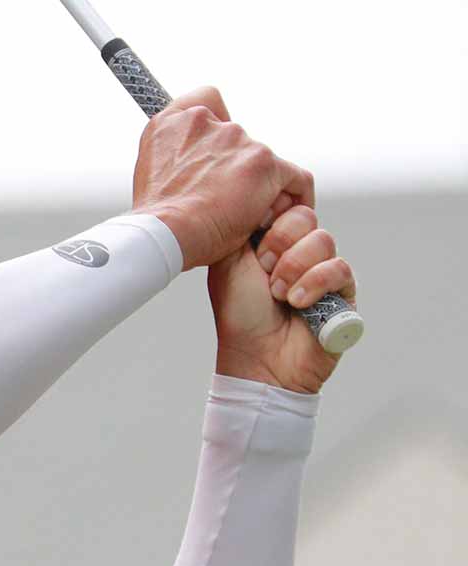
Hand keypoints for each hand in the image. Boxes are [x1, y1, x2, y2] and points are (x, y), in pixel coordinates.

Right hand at [128, 87, 313, 270]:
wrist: (163, 235)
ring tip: (242, 220)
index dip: (217, 123)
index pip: (207, 100)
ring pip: (264, 164)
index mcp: (172, 124)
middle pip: (240, 141)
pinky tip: (282, 217)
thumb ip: (174, 160)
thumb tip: (192, 173)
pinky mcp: (264, 162)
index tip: (216, 149)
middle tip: (224, 204)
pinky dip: (294, 197)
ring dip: (258, 189)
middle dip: (236, 171)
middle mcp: (205, 123)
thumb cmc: (157, 221)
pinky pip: (295, 179)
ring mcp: (237, 139)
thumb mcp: (149, 178)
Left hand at [208, 203, 355, 394]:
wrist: (256, 359)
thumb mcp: (229, 264)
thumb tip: (255, 199)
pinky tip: (297, 303)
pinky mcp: (344, 291)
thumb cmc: (240, 315)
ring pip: (323, 240)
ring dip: (293, 269)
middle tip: (264, 273)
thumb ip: (242, 228)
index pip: (283, 205)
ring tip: (278, 295)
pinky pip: (340, 268)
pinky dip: (314, 284)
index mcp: (273, 242)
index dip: (269, 222)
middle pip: (305, 216)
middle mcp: (300, 251)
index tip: (253, 249)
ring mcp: (324, 269)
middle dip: (278, 245)